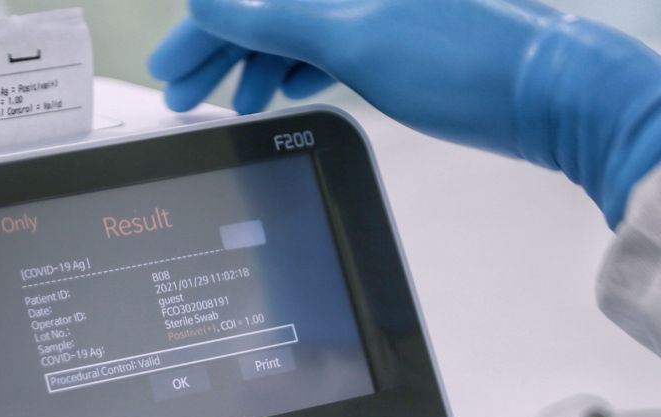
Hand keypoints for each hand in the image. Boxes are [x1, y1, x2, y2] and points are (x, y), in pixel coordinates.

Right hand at [149, 0, 660, 227]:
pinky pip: (325, 48)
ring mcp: (373, 8)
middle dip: (220, 53)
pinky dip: (297, 71)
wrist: (549, 94)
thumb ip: (273, 19)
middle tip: (183, 94)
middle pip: (265, 10)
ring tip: (228, 105)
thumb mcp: (351, 38)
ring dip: (256, 68)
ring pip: (293, 32)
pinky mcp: (392, 38)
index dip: (201, 31)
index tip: (169, 68)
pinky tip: (279, 93)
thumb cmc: (465, 61)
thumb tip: (208, 2)